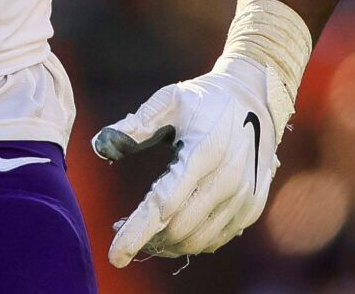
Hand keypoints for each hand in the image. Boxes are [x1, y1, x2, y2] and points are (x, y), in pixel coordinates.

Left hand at [93, 57, 279, 264]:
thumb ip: (134, 125)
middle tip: (121, 226)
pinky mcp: (252, 207)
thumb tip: (98, 145)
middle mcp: (228, 180)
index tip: (114, 255)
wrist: (256, 100)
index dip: (136, 232)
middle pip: (178, 228)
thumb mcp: (169, 100)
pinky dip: (191, 242)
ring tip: (145, 230)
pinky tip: (173, 228)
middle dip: (145, 236)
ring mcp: (244, 197)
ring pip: (198, 241)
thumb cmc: (204, 99)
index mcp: (203, 152)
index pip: (163, 205)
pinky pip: (217, 239)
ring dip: (166, 243)